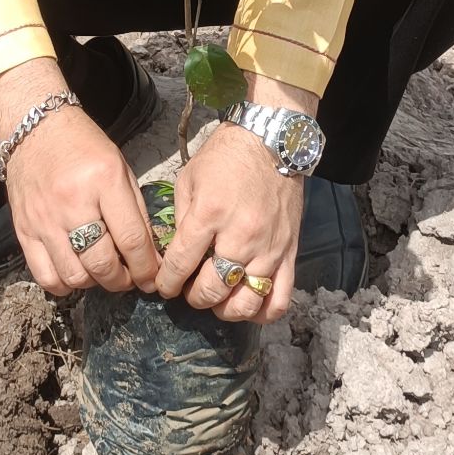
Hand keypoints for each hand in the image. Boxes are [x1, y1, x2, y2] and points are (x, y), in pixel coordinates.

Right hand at [0, 98, 158, 298]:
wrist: (36, 128)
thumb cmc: (84, 145)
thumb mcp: (120, 168)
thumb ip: (135, 212)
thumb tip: (149, 256)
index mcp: (103, 180)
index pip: (131, 239)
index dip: (146, 268)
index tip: (152, 278)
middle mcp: (72, 202)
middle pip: (102, 263)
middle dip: (122, 281)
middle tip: (129, 278)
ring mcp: (44, 219)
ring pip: (75, 276)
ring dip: (95, 283)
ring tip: (102, 271)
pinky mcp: (23, 230)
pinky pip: (45, 276)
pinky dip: (64, 284)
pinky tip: (75, 271)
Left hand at [155, 123, 303, 324]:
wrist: (271, 141)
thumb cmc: (226, 157)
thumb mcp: (190, 179)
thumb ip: (180, 219)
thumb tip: (174, 254)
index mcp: (210, 214)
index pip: (181, 264)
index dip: (167, 282)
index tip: (163, 286)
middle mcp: (241, 236)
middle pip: (212, 289)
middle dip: (193, 297)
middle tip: (189, 289)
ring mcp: (269, 247)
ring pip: (245, 302)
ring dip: (224, 309)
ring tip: (217, 299)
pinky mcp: (290, 252)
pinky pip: (280, 299)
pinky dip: (263, 313)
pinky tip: (248, 305)